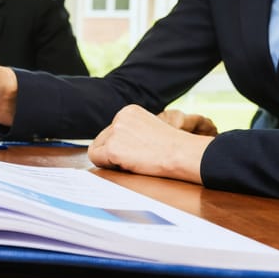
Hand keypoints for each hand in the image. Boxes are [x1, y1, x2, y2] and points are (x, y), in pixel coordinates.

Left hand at [88, 104, 213, 183]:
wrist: (182, 154)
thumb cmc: (171, 147)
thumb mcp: (148, 128)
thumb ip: (130, 131)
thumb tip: (112, 142)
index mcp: (128, 111)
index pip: (110, 132)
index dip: (121, 146)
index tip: (138, 150)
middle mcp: (118, 117)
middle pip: (102, 140)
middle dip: (114, 152)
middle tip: (137, 157)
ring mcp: (114, 132)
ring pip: (98, 150)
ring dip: (112, 160)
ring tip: (135, 160)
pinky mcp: (112, 148)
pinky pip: (96, 159)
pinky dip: (108, 166)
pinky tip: (128, 164)